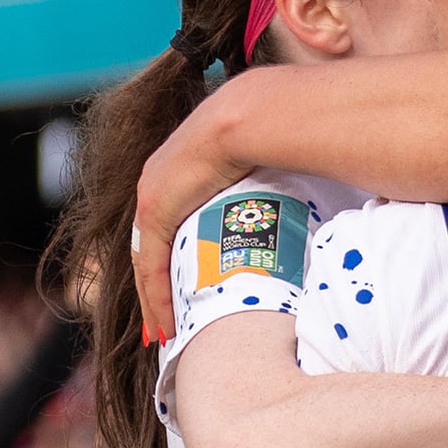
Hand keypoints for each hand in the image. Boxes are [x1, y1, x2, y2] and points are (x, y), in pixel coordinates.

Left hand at [130, 83, 255, 340]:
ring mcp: (153, 195)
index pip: (167, 224)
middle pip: (149, 247)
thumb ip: (266, 183)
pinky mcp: (156, 211)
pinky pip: (150, 265)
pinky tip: (164, 324)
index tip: (181, 289)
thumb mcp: (262, 161)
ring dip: (152, 300)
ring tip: (163, 334)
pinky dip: (155, 297)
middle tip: (163, 324)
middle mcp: (157, 181)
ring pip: (146, 262)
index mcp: (180, 168)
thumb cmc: (272, 130)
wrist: (255, 114)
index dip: (171, 260)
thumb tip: (302, 191)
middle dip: (154, 289)